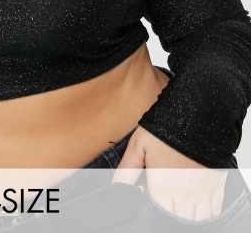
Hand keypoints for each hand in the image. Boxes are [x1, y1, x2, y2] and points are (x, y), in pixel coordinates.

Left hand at [111, 126, 228, 220]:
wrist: (197, 116)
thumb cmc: (166, 128)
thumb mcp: (138, 145)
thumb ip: (127, 169)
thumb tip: (116, 187)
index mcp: (161, 189)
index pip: (157, 209)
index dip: (155, 199)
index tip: (155, 188)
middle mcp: (182, 197)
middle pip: (177, 215)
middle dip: (172, 206)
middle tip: (169, 188)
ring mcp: (201, 194)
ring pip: (195, 216)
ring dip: (189, 210)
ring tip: (183, 193)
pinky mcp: (217, 187)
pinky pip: (213, 210)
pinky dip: (207, 208)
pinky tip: (199, 194)